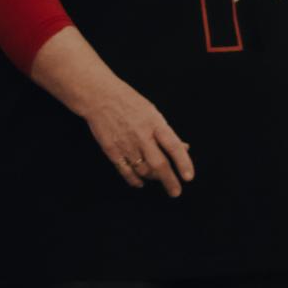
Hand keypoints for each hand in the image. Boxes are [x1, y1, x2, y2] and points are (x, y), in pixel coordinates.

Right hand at [76, 81, 193, 194]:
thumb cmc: (128, 101)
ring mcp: (126, 144)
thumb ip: (166, 132)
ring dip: (152, 178)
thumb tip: (184, 148)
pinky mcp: (112, 150)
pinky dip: (134, 180)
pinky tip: (139, 182)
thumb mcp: (152, 112)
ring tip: (156, 178)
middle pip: (159, 165)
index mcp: (154, 123)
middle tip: (175, 192)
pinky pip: (126, 171)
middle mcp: (142, 135)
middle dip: (170, 181)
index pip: (174, 147)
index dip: (183, 163)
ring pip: (143, 170)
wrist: (98, 96)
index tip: (188, 178)